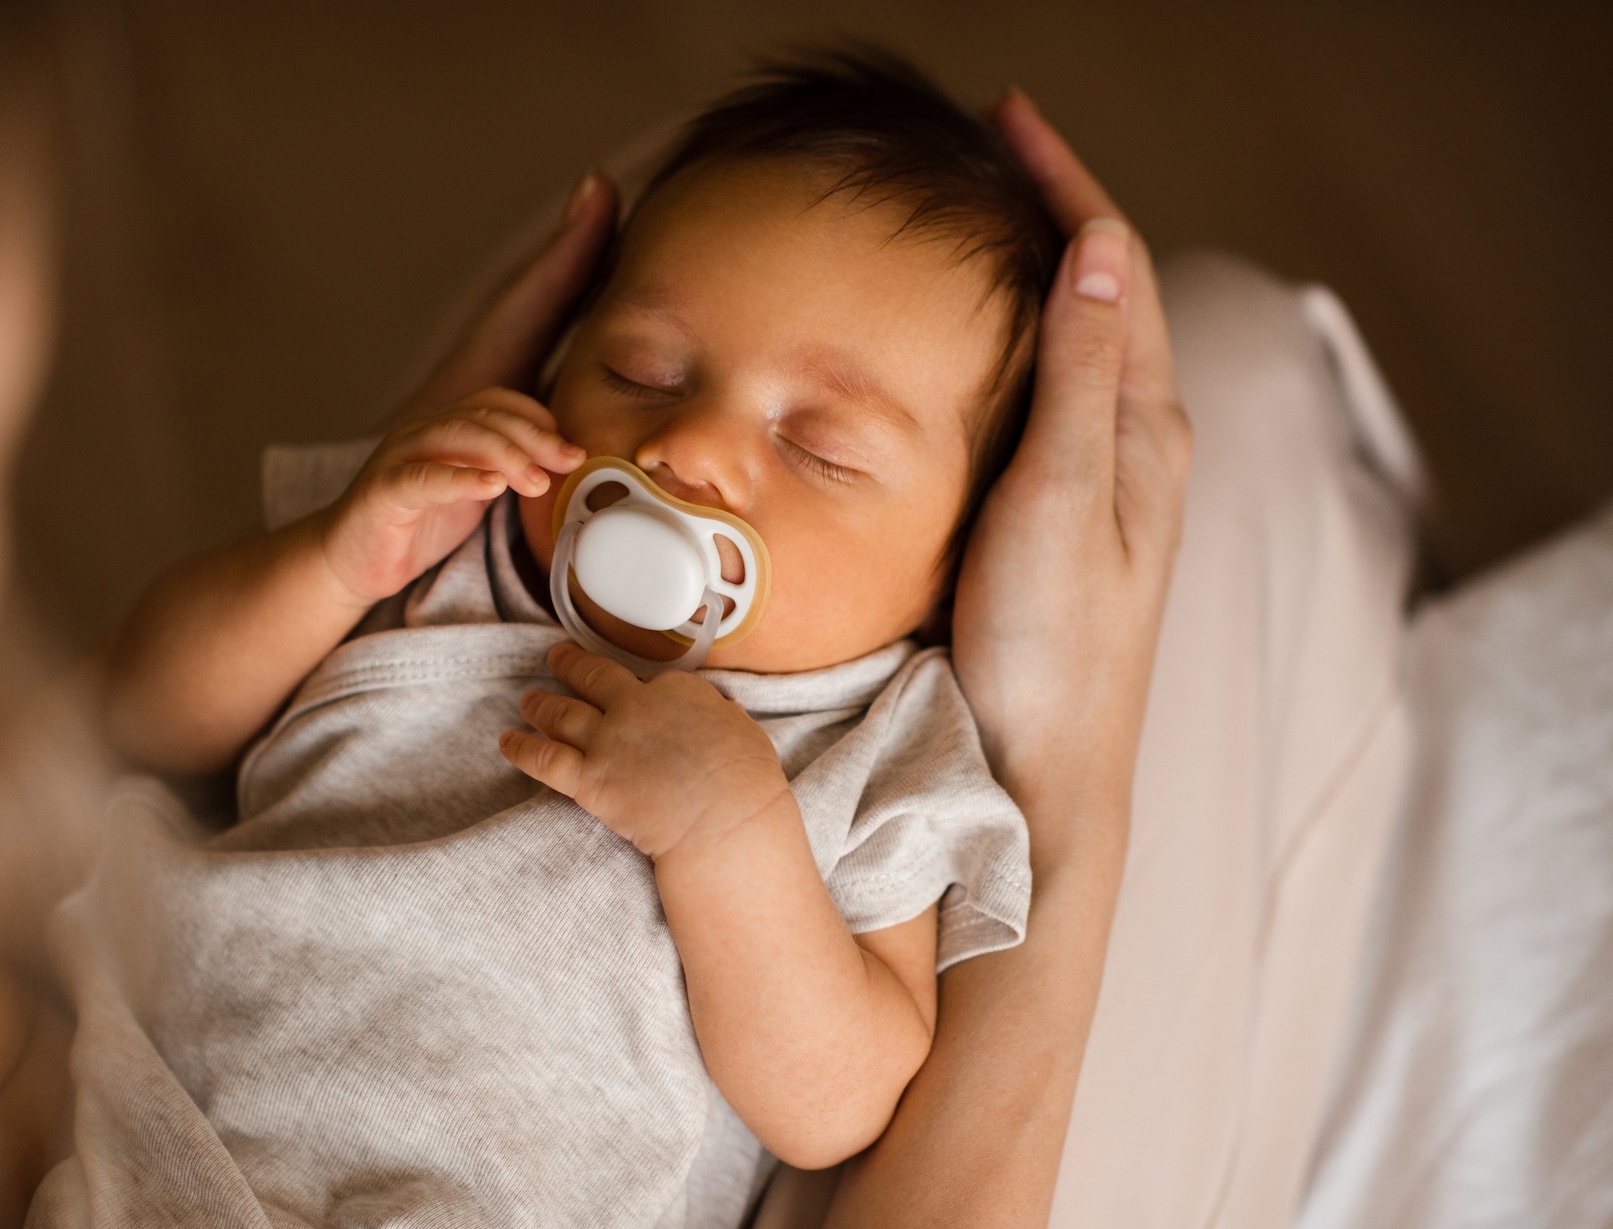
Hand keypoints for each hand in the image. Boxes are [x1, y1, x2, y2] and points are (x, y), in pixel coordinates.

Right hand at [313, 168, 618, 605]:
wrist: (357, 554)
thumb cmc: (439, 499)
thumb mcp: (503, 460)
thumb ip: (550, 428)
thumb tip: (613, 409)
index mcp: (474, 392)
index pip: (524, 312)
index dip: (562, 257)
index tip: (600, 191)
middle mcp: (439, 407)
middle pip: (498, 389)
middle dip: (538, 419)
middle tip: (576, 453)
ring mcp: (408, 448)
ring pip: (463, 432)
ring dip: (508, 451)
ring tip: (542, 476)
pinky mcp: (386, 493)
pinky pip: (424, 478)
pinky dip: (460, 480)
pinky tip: (492, 488)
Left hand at [500, 642, 793, 859]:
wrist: (726, 822)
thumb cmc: (747, 785)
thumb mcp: (746, 734)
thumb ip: (724, 719)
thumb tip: (722, 715)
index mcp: (678, 691)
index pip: (647, 681)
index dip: (635, 687)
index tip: (628, 689)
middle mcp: (635, 706)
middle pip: (592, 677)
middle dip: (570, 665)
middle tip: (556, 658)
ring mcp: (608, 741)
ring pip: (560, 713)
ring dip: (540, 704)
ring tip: (527, 700)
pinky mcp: (588, 779)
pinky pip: (543, 758)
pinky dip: (520, 748)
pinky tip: (505, 742)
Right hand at [949, 92, 1193, 863]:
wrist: (1044, 772)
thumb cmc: (1052, 648)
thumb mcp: (1064, 499)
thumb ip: (1081, 378)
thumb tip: (1095, 249)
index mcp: (1143, 429)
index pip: (1111, 268)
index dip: (1063, 184)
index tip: (1006, 120)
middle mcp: (1130, 447)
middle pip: (1098, 294)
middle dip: (1048, 213)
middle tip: (980, 156)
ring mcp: (1095, 487)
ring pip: (1072, 348)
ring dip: (1029, 277)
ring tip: (971, 228)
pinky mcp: (1053, 524)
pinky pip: (1041, 403)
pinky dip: (1006, 347)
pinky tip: (961, 354)